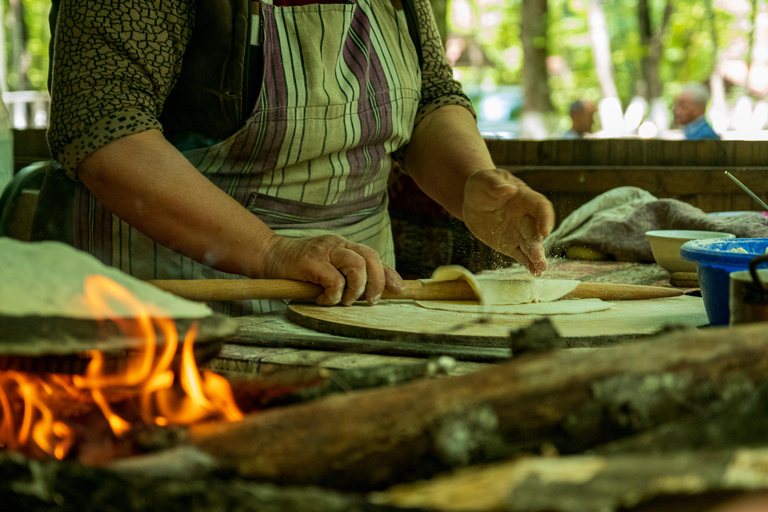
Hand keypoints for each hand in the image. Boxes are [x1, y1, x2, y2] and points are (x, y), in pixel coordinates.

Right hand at [258, 234, 404, 305]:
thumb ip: (347, 276)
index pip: (374, 256)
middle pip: (371, 257)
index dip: (389, 273)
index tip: (399, 289)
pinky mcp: (311, 262)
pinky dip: (333, 296)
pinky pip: (334, 281)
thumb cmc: (299, 269)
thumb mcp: (328, 269)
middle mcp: (337, 244)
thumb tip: (373, 294)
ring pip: (357, 266)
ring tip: (344, 301)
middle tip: (371, 301)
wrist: (269, 256)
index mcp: (344, 246)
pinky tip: (321, 300)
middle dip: (377, 282)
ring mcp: (324, 251)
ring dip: (356, 290)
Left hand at [462, 169, 554, 275]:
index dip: (545, 218)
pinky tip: (535, 272)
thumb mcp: (485, 179)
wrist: (472, 200)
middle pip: (535, 231)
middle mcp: (526, 217)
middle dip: (537, 244)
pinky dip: (528, 263)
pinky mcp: (510, 244)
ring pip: (531, 245)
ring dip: (537, 257)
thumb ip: (496, 184)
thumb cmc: (482, 185)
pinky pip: (521, 255)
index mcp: (525, 198)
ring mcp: (519, 232)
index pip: (540, 207)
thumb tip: (509, 188)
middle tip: (538, 256)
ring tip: (541, 268)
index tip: (545, 230)